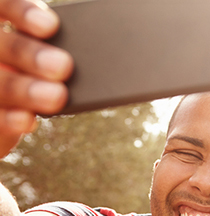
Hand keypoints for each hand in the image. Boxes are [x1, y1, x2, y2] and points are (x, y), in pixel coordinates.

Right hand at [0, 0, 72, 153]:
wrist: (15, 114)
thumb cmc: (45, 78)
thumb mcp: (52, 60)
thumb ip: (65, 51)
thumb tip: (108, 55)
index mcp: (6, 30)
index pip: (5, 8)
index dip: (22, 12)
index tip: (50, 25)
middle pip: (5, 45)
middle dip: (31, 54)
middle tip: (63, 66)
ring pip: (0, 83)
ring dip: (26, 90)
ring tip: (56, 96)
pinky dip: (10, 118)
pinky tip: (27, 119)